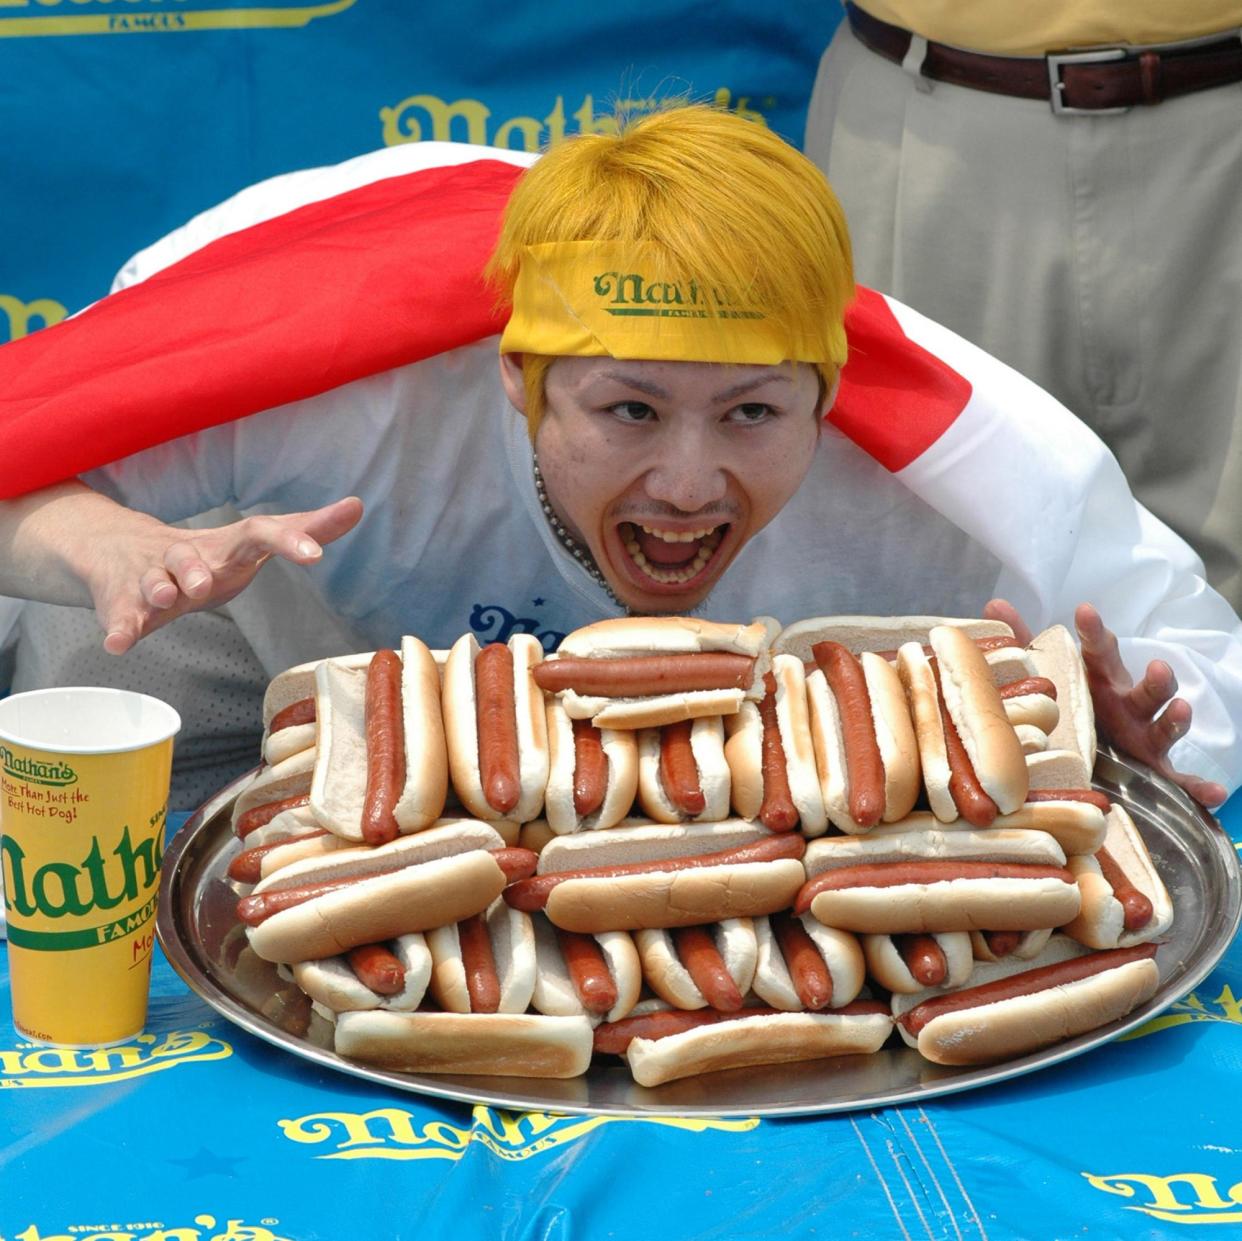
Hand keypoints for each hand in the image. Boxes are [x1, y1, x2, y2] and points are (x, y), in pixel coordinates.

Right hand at [89, 497, 363, 654]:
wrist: (121, 550)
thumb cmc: (207, 555)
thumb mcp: (252, 543)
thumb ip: (305, 529)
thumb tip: (357, 505)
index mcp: (225, 546)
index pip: (259, 533)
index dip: (288, 540)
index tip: (316, 552)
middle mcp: (186, 556)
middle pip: (190, 557)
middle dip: (197, 569)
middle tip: (207, 583)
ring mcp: (152, 578)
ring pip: (153, 581)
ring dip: (159, 588)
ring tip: (167, 597)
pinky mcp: (125, 602)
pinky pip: (122, 615)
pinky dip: (120, 629)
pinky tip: (118, 645)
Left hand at [983, 598, 1226, 809]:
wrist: (1088, 755)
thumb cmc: (1073, 705)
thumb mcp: (1047, 676)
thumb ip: (1024, 643)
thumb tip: (994, 606)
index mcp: (1100, 681)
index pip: (1100, 652)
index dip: (1094, 633)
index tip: (1084, 612)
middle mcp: (1126, 706)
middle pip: (1144, 689)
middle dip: (1155, 679)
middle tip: (1158, 666)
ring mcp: (1143, 737)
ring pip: (1164, 727)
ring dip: (1176, 719)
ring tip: (1181, 710)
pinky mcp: (1153, 770)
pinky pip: (1179, 781)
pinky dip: (1198, 787)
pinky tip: (1213, 793)